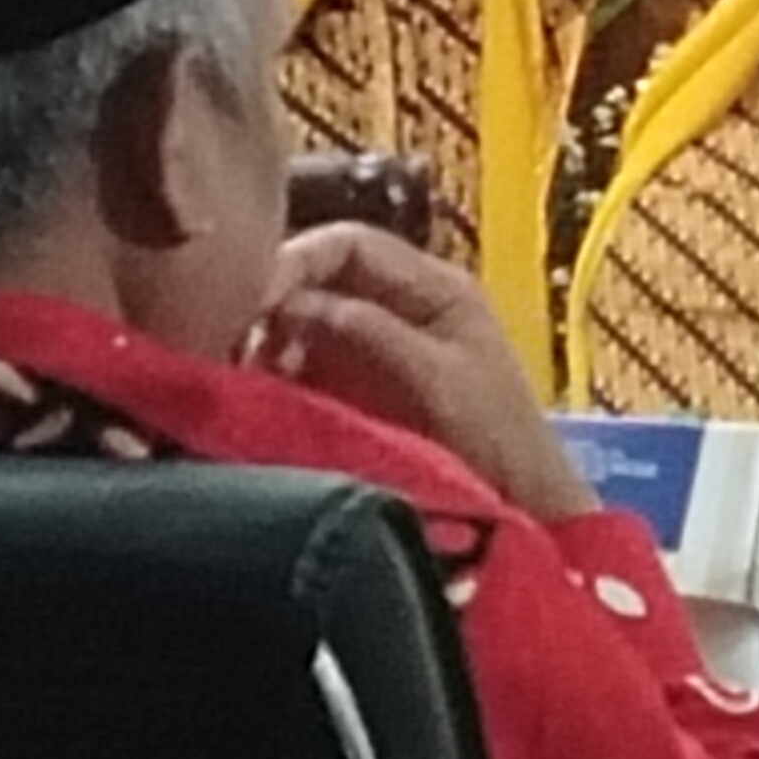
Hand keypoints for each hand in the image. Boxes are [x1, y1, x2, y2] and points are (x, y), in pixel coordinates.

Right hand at [251, 223, 595, 521]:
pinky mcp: (361, 395)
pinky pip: (308, 369)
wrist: (525, 514)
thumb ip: (370, 331)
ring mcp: (379, 351)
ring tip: (240, 366)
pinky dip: (278, 375)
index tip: (253, 294)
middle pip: (321, 279)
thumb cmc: (498, 441)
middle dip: (275, 298)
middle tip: (233, 333)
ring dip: (270, 338)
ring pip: (307, 323)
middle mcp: (401, 308)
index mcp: (434, 287)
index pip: (351, 244)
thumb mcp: (437, 378)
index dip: (298, 258)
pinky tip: (258, 393)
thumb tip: (292, 302)